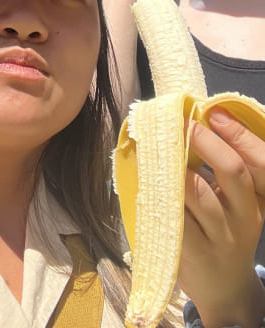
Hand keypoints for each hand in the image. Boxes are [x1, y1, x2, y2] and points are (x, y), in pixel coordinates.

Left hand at [178, 108, 264, 327]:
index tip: (215, 112)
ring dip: (176, 164)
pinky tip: (147, 175)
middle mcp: (246, 217)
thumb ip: (218, 170)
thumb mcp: (233, 203)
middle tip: (181, 122)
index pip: (262, 164)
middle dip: (205, 141)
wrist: (224, 289)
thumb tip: (186, 122)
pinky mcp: (195, 251)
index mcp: (259, 200)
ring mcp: (222, 236)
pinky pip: (175, 215)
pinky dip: (160, 192)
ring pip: (199, 192)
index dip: (240, 135)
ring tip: (158, 144)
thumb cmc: (222, 230)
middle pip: (234, 172)